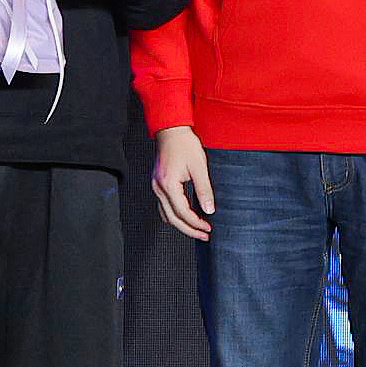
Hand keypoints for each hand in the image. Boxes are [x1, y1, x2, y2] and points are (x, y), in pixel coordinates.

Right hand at [151, 125, 213, 241]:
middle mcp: (158, 188)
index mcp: (168, 185)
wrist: (171, 131)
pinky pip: (163, 207)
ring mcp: (156, 187)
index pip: (182, 212)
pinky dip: (173, 216)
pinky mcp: (158, 184)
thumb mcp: (199, 167)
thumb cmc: (184, 145)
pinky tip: (184, 217)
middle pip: (172, 219)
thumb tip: (209, 209)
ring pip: (165, 215)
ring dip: (181, 225)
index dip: (196, 223)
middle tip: (204, 235)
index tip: (208, 228)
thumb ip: (204, 190)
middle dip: (189, 230)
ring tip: (196, 230)